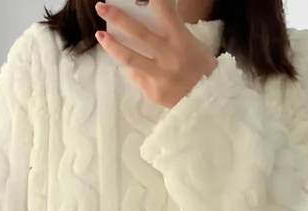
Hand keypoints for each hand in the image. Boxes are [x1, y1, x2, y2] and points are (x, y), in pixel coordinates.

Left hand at [95, 0, 217, 108]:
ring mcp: (158, 75)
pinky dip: (129, 65)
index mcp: (181, 40)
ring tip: (101, 36)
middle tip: (100, 7)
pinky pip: (135, 74)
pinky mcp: (151, 91)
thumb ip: (173, 32)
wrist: (206, 103)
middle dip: (117, 18)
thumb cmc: (201, 69)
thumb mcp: (192, 44)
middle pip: (138, 33)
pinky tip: (124, 59)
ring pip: (129, 58)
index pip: (165, 12)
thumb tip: (150, 17)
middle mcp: (168, 56)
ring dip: (112, 45)